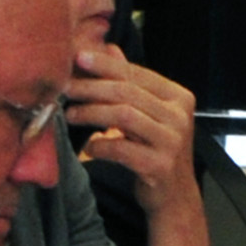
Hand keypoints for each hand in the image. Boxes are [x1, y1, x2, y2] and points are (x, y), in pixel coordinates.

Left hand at [65, 47, 196, 195]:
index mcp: (179, 98)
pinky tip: (89, 146)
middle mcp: (179, 116)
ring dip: (91, 113)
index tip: (78, 58)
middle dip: (92, 87)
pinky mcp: (160, 166)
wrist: (175, 197)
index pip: (137, 73)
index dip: (106, 65)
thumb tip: (109, 48)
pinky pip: (121, 149)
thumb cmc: (157, 151)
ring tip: (71, 113)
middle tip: (66, 87)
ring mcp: (172, 141)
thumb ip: (131, 82)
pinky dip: (100, 146)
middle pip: (127, 92)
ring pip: (123, 116)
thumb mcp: (149, 114)